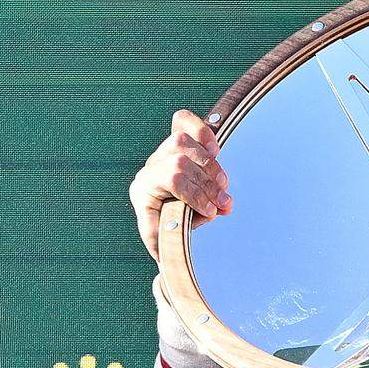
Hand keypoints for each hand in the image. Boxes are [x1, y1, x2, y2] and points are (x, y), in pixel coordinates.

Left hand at [129, 109, 232, 260]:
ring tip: (223, 185)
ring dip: (209, 164)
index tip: (212, 211)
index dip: (196, 193)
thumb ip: (165, 241)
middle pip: (180, 161)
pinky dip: (202, 132)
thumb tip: (167, 246)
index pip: (172, 179)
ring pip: (182, 142)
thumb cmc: (166, 227)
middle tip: (225, 203)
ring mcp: (163, 151)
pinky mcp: (177, 141)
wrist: (167, 215)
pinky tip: (214, 150)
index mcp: (144, 188)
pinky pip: (183, 122)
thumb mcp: (163, 239)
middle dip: (207, 184)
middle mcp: (151, 166)